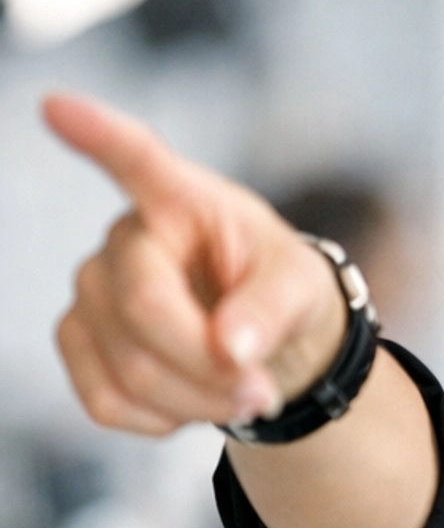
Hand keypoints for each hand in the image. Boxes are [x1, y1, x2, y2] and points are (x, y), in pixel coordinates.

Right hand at [48, 94, 346, 435]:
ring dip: (197, 402)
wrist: (256, 339)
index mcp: (182, 200)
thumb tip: (232, 350)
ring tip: (241, 397)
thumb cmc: (276, 290)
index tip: (59, 106)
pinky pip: (104, 401)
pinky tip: (191, 401)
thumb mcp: (300, 289)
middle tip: (264, 393)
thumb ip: (272, 310)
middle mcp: (124, 237)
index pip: (137, 159)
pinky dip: (160, 421)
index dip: (97, 136)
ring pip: (128, 368)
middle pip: (143, 307)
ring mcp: (91, 289)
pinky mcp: (77, 339)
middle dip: (209, 366)